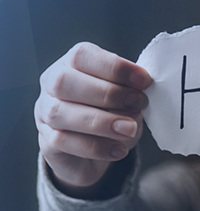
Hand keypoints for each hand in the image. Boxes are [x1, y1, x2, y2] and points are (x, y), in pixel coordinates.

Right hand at [35, 42, 151, 190]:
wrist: (95, 154)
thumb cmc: (112, 115)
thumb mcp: (125, 99)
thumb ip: (130, 92)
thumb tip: (139, 95)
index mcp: (71, 65)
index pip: (82, 56)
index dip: (114, 67)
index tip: (143, 80)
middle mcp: (52, 85)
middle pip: (65, 81)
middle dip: (107, 93)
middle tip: (137, 104)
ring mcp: (44, 114)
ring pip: (60, 112)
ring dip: (101, 122)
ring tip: (129, 129)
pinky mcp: (46, 142)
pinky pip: (63, 142)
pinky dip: (96, 147)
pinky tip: (118, 149)